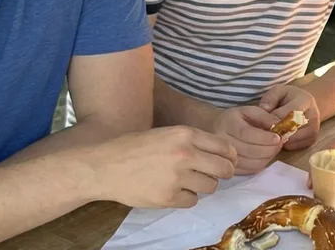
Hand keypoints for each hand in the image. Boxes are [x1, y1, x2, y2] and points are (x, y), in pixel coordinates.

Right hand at [90, 126, 236, 208]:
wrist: (104, 166)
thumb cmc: (134, 147)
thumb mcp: (167, 133)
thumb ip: (193, 141)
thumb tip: (223, 154)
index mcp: (186, 134)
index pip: (225, 147)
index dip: (230, 157)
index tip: (227, 161)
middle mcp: (185, 154)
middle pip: (225, 169)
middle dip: (224, 173)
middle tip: (215, 175)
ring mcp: (177, 177)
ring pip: (211, 186)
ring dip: (203, 186)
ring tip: (187, 181)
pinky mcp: (168, 197)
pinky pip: (192, 201)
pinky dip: (186, 198)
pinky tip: (173, 190)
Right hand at [212, 106, 283, 174]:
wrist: (216, 129)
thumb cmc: (237, 119)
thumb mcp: (249, 111)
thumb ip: (265, 117)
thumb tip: (279, 125)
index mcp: (228, 123)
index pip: (246, 133)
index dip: (264, 138)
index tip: (278, 138)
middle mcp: (223, 141)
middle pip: (249, 150)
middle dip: (269, 149)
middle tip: (280, 144)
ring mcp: (224, 156)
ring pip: (250, 163)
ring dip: (267, 158)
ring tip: (274, 149)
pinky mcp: (229, 167)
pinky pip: (248, 171)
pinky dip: (261, 165)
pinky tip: (266, 156)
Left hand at [259, 85, 320, 150]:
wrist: (306, 105)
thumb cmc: (289, 98)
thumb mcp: (279, 91)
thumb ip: (270, 98)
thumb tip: (264, 110)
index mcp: (306, 101)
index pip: (289, 113)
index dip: (273, 119)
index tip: (262, 121)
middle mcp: (314, 116)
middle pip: (292, 129)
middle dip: (275, 131)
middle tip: (264, 130)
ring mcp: (314, 129)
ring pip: (292, 140)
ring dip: (279, 139)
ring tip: (271, 133)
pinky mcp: (311, 140)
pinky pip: (294, 146)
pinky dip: (283, 144)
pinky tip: (279, 137)